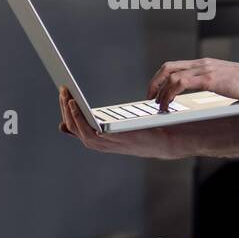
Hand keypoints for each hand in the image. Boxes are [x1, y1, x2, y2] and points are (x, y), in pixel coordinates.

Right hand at [58, 87, 186, 159]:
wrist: (176, 139)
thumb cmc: (158, 130)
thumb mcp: (134, 125)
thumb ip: (119, 120)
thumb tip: (107, 111)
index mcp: (110, 141)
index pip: (82, 133)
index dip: (70, 121)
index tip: (62, 107)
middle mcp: (107, 145)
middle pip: (77, 130)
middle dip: (65, 111)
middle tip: (62, 92)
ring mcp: (110, 144)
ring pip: (79, 132)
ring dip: (68, 113)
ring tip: (65, 95)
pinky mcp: (115, 140)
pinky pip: (89, 131)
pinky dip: (78, 119)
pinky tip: (74, 104)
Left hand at [147, 57, 238, 111]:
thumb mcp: (227, 81)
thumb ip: (214, 83)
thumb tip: (205, 94)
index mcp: (206, 63)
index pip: (176, 65)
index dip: (161, 77)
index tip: (156, 90)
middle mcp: (203, 63)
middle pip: (168, 67)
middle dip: (154, 82)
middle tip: (150, 97)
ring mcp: (205, 70)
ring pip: (171, 75)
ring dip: (160, 91)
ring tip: (158, 104)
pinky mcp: (209, 79)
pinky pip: (181, 83)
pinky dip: (170, 93)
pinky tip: (169, 103)